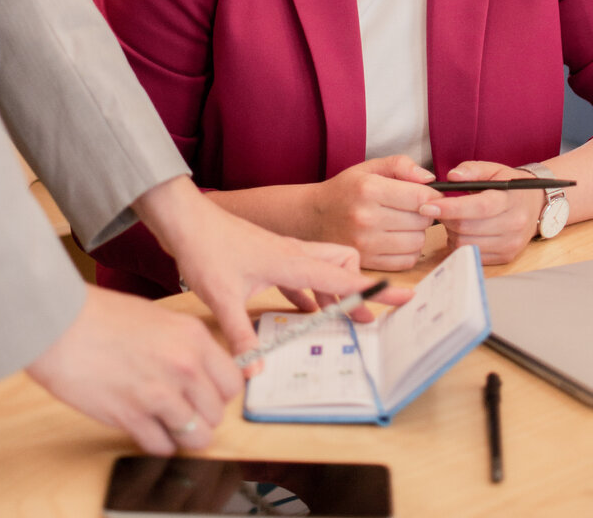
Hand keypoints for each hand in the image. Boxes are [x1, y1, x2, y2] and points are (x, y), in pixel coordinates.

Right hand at [26, 284, 241, 453]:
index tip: (207, 394)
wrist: (60, 324)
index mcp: (193, 336)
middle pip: (217, 413)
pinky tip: (146, 428)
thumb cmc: (100, 316)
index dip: (219, 392)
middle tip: (185, 409)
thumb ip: (184, 345)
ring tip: (167, 423)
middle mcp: (183, 365)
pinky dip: (157, 443)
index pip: (232, 381)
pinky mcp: (132, 417)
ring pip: (197, 436)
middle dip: (203, 415)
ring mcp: (159, 393)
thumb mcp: (158, 318)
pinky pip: (162, 446)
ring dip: (184, 434)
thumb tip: (199, 370)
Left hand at [134, 177, 411, 360]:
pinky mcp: (268, 257)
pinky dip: (309, 291)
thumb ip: (242, 336)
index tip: (405, 297)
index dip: (375, 291)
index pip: (344, 277)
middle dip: (357, 289)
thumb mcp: (221, 298)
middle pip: (342, 265)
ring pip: (323, 268)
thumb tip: (254, 372)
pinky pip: (301, 274)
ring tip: (341, 319)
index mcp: (292, 260)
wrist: (186, 220)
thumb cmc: (205, 249)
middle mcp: (293, 253)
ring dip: (334, 291)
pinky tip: (304, 309)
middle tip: (365, 319)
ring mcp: (281, 253)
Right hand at [309, 155, 439, 270]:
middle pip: (422, 220)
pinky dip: (410, 251)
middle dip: (425, 213)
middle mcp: (367, 217)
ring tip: (404, 223)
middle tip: (413, 208)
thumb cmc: (346, 190)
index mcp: (368, 189)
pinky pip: (407, 261)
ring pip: (417, 241)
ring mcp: (366, 243)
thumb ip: (401, 165)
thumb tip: (430, 179)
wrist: (314, 217)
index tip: (431, 196)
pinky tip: (399, 239)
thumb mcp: (369, 168)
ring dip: (418, 233)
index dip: (433, 196)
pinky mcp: (367, 262)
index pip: (420, 197)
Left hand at [420, 161, 542, 264]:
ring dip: (452, 233)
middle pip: (468, 228)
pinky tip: (464, 232)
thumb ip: (472, 170)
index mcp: (510, 199)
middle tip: (441, 209)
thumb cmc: (509, 186)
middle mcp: (514, 224)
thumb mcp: (493, 170)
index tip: (427, 206)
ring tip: (455, 220)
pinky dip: (461, 244)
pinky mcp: (506, 257)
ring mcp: (511, 243)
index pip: (478, 207)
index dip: (450, 208)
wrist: (535, 205)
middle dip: (447, 219)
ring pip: (466, 244)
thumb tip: (451, 176)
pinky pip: (472, 255)